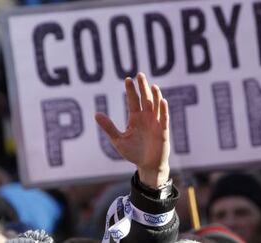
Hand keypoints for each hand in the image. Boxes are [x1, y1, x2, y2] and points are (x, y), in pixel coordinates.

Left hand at [95, 73, 169, 187]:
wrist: (147, 166)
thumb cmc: (133, 153)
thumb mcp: (118, 140)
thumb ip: (109, 127)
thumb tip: (96, 114)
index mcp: (135, 118)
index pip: (133, 100)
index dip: (131, 90)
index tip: (128, 78)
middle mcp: (146, 118)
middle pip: (145, 99)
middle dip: (143, 87)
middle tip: (140, 74)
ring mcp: (155, 123)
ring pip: (156, 106)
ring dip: (155, 96)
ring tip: (152, 86)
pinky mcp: (163, 131)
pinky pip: (164, 119)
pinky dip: (164, 110)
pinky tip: (162, 101)